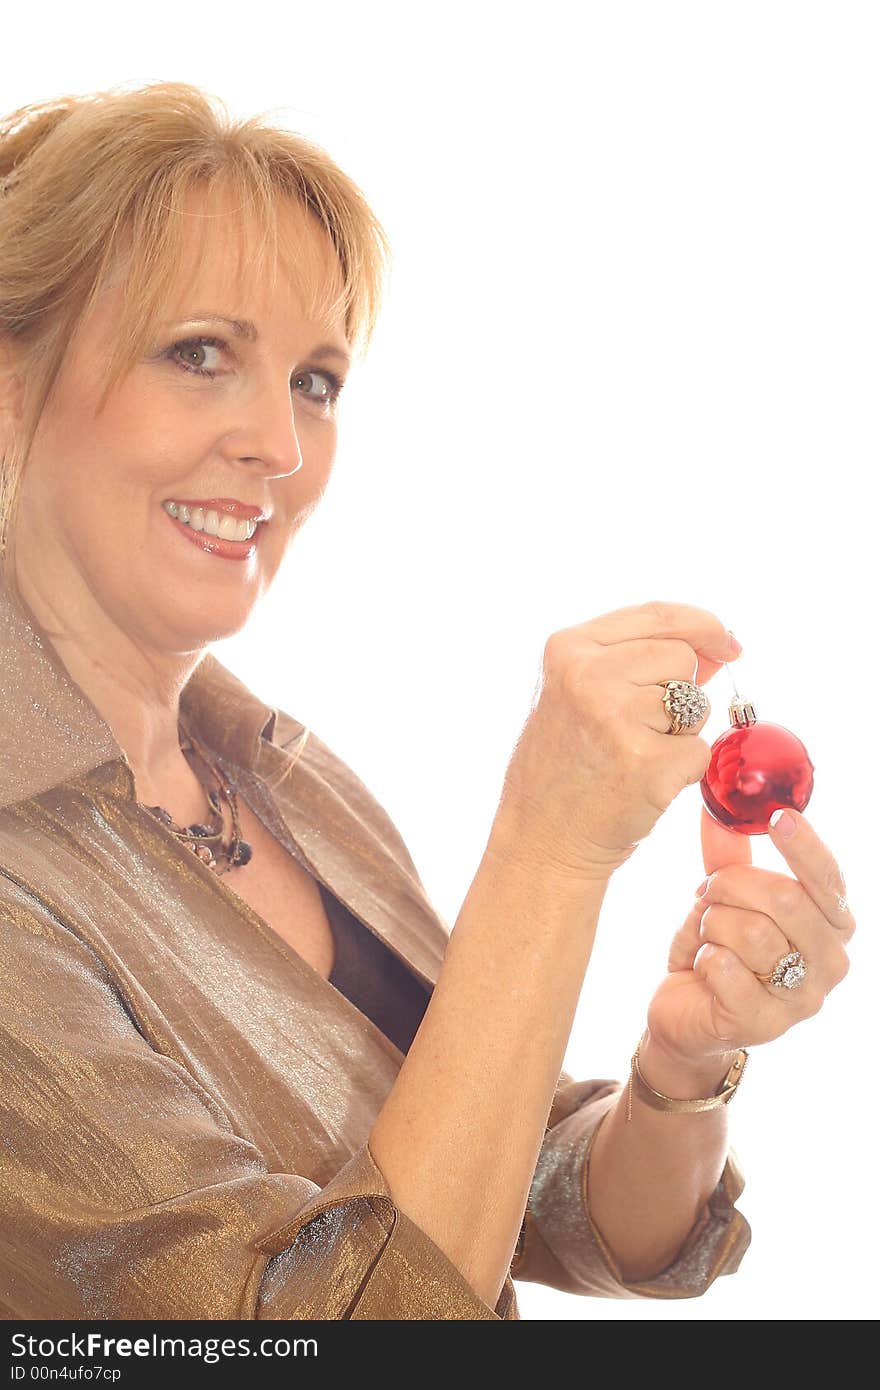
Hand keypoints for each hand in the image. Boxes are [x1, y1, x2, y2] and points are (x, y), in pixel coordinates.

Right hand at [487, 599, 740, 882]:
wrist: (541, 841)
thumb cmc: (563, 768)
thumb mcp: (577, 696)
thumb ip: (635, 662)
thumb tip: (714, 647)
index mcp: (568, 649)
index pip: (658, 615)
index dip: (703, 625)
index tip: (729, 644)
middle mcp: (589, 675)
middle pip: (682, 658)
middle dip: (681, 693)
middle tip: (641, 730)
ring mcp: (617, 718)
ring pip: (696, 705)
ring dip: (680, 735)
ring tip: (632, 758)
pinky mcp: (647, 764)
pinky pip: (700, 752)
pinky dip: (683, 772)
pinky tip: (641, 786)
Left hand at [646, 803, 855, 1067]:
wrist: (688, 1016)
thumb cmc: (718, 950)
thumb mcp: (725, 898)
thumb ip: (728, 854)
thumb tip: (717, 805)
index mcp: (833, 925)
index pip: (829, 878)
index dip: (804, 845)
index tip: (779, 816)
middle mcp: (830, 963)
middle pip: (784, 899)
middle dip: (731, 885)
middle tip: (708, 891)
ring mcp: (802, 998)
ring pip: (751, 931)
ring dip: (711, 923)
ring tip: (705, 935)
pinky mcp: (764, 1024)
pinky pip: (724, 966)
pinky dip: (700, 956)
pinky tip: (702, 967)